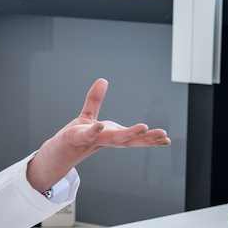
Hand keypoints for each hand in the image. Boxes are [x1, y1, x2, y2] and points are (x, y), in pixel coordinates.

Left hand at [26, 78, 169, 194]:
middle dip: (147, 138)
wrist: (60, 148)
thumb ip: (95, 99)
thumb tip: (102, 80)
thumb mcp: (89, 114)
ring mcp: (96, 139)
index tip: (167, 139)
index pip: (135, 138)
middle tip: (164, 136)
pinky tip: (101, 126)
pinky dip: (95, 131)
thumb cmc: (77, 134)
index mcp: (113, 135)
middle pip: (131, 140)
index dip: (151, 138)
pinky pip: (90, 133)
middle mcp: (108, 139)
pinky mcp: (81, 137)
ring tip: (144, 128)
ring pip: (115, 138)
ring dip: (129, 134)